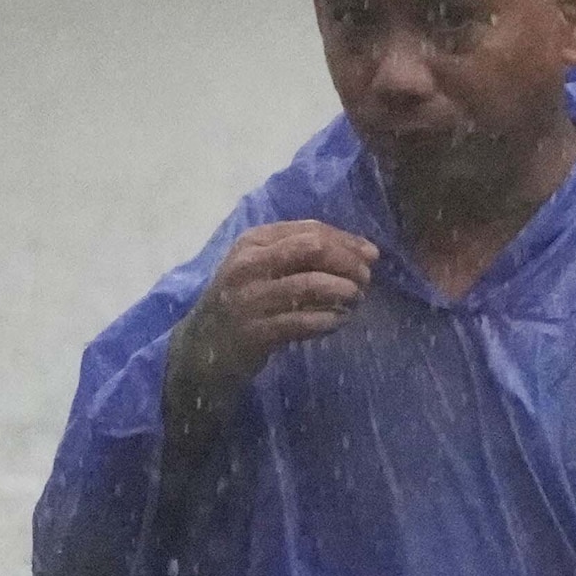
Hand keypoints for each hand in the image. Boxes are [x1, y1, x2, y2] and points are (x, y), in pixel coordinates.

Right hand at [165, 219, 377, 437]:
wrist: (203, 345)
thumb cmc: (246, 298)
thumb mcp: (265, 265)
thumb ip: (307, 253)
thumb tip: (366, 250)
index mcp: (253, 241)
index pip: (311, 230)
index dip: (348, 241)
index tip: (371, 256)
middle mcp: (248, 264)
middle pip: (314, 249)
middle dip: (348, 262)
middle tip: (365, 279)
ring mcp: (250, 298)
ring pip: (312, 284)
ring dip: (344, 291)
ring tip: (354, 299)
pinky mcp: (255, 331)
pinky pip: (305, 321)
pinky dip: (330, 320)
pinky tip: (338, 321)